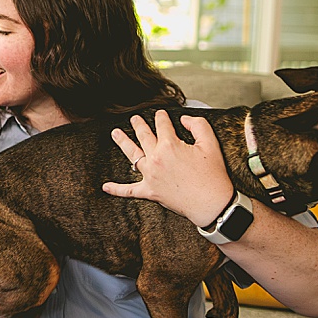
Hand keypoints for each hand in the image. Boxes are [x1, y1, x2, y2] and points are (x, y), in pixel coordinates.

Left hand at [101, 110, 233, 227]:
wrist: (211, 204)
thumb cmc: (212, 175)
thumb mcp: (210, 144)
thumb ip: (197, 125)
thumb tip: (183, 119)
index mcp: (170, 146)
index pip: (162, 125)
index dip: (161, 117)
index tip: (160, 113)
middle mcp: (156, 159)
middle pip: (144, 137)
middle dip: (139, 125)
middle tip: (134, 119)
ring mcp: (150, 176)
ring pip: (132, 155)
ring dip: (123, 143)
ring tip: (115, 133)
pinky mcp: (149, 192)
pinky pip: (129, 191)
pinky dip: (116, 189)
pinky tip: (106, 186)